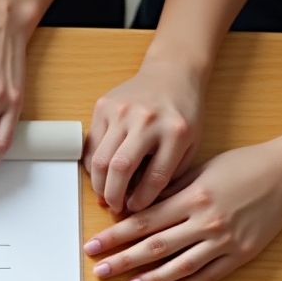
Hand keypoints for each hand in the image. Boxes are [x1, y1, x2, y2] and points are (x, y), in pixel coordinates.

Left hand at [83, 140, 281, 280]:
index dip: (114, 236)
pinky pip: (208, 276)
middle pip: (154, 246)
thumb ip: (169, 190)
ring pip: (179, 266)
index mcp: (191, 198)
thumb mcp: (200, 170)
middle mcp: (205, 221)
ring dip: (151, 279)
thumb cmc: (243, 166)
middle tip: (100, 270)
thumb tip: (136, 205)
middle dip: (122, 260)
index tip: (93, 246)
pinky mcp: (240, 254)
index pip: (142, 222)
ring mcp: (223, 240)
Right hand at [84, 59, 203, 213]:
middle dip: (114, 196)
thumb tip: (140, 203)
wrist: (173, 72)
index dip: (141, 201)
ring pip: (100, 160)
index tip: (135, 209)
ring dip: (99, 184)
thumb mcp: (190, 144)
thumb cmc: (182, 112)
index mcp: (176, 131)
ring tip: (106, 194)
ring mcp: (122, 111)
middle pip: (121, 169)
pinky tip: (102, 173)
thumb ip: (169, 173)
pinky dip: (93, 166)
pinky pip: (91, 146)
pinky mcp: (103, 107)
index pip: (154, 179)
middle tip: (114, 207)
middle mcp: (147, 119)